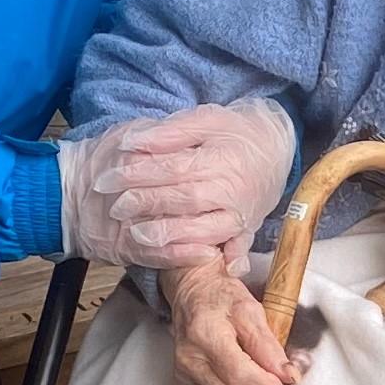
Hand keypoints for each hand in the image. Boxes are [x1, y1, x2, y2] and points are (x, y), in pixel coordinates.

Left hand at [95, 99, 297, 270]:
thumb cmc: (236, 130)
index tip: (107, 179)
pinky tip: (216, 266)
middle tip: (115, 208)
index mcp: (221, 157)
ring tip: (139, 235)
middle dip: (147, 205)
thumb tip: (132, 143)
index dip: (137, 174)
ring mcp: (243, 211)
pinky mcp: (249, 228)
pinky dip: (229, 258)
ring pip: (207, 229)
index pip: (173, 168)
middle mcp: (233, 188)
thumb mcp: (205, 118)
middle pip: (185, 200)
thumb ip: (170, 131)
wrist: (277, 144)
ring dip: (173, 235)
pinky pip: (238, 246)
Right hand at [161, 261, 298, 384]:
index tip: (285, 383)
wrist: (193, 293)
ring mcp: (185, 376)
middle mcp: (191, 359)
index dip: (265, 384)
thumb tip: (287, 373)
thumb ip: (268, 344)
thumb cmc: (220, 297)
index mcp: (206, 335)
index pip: (238, 373)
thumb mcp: (250, 309)